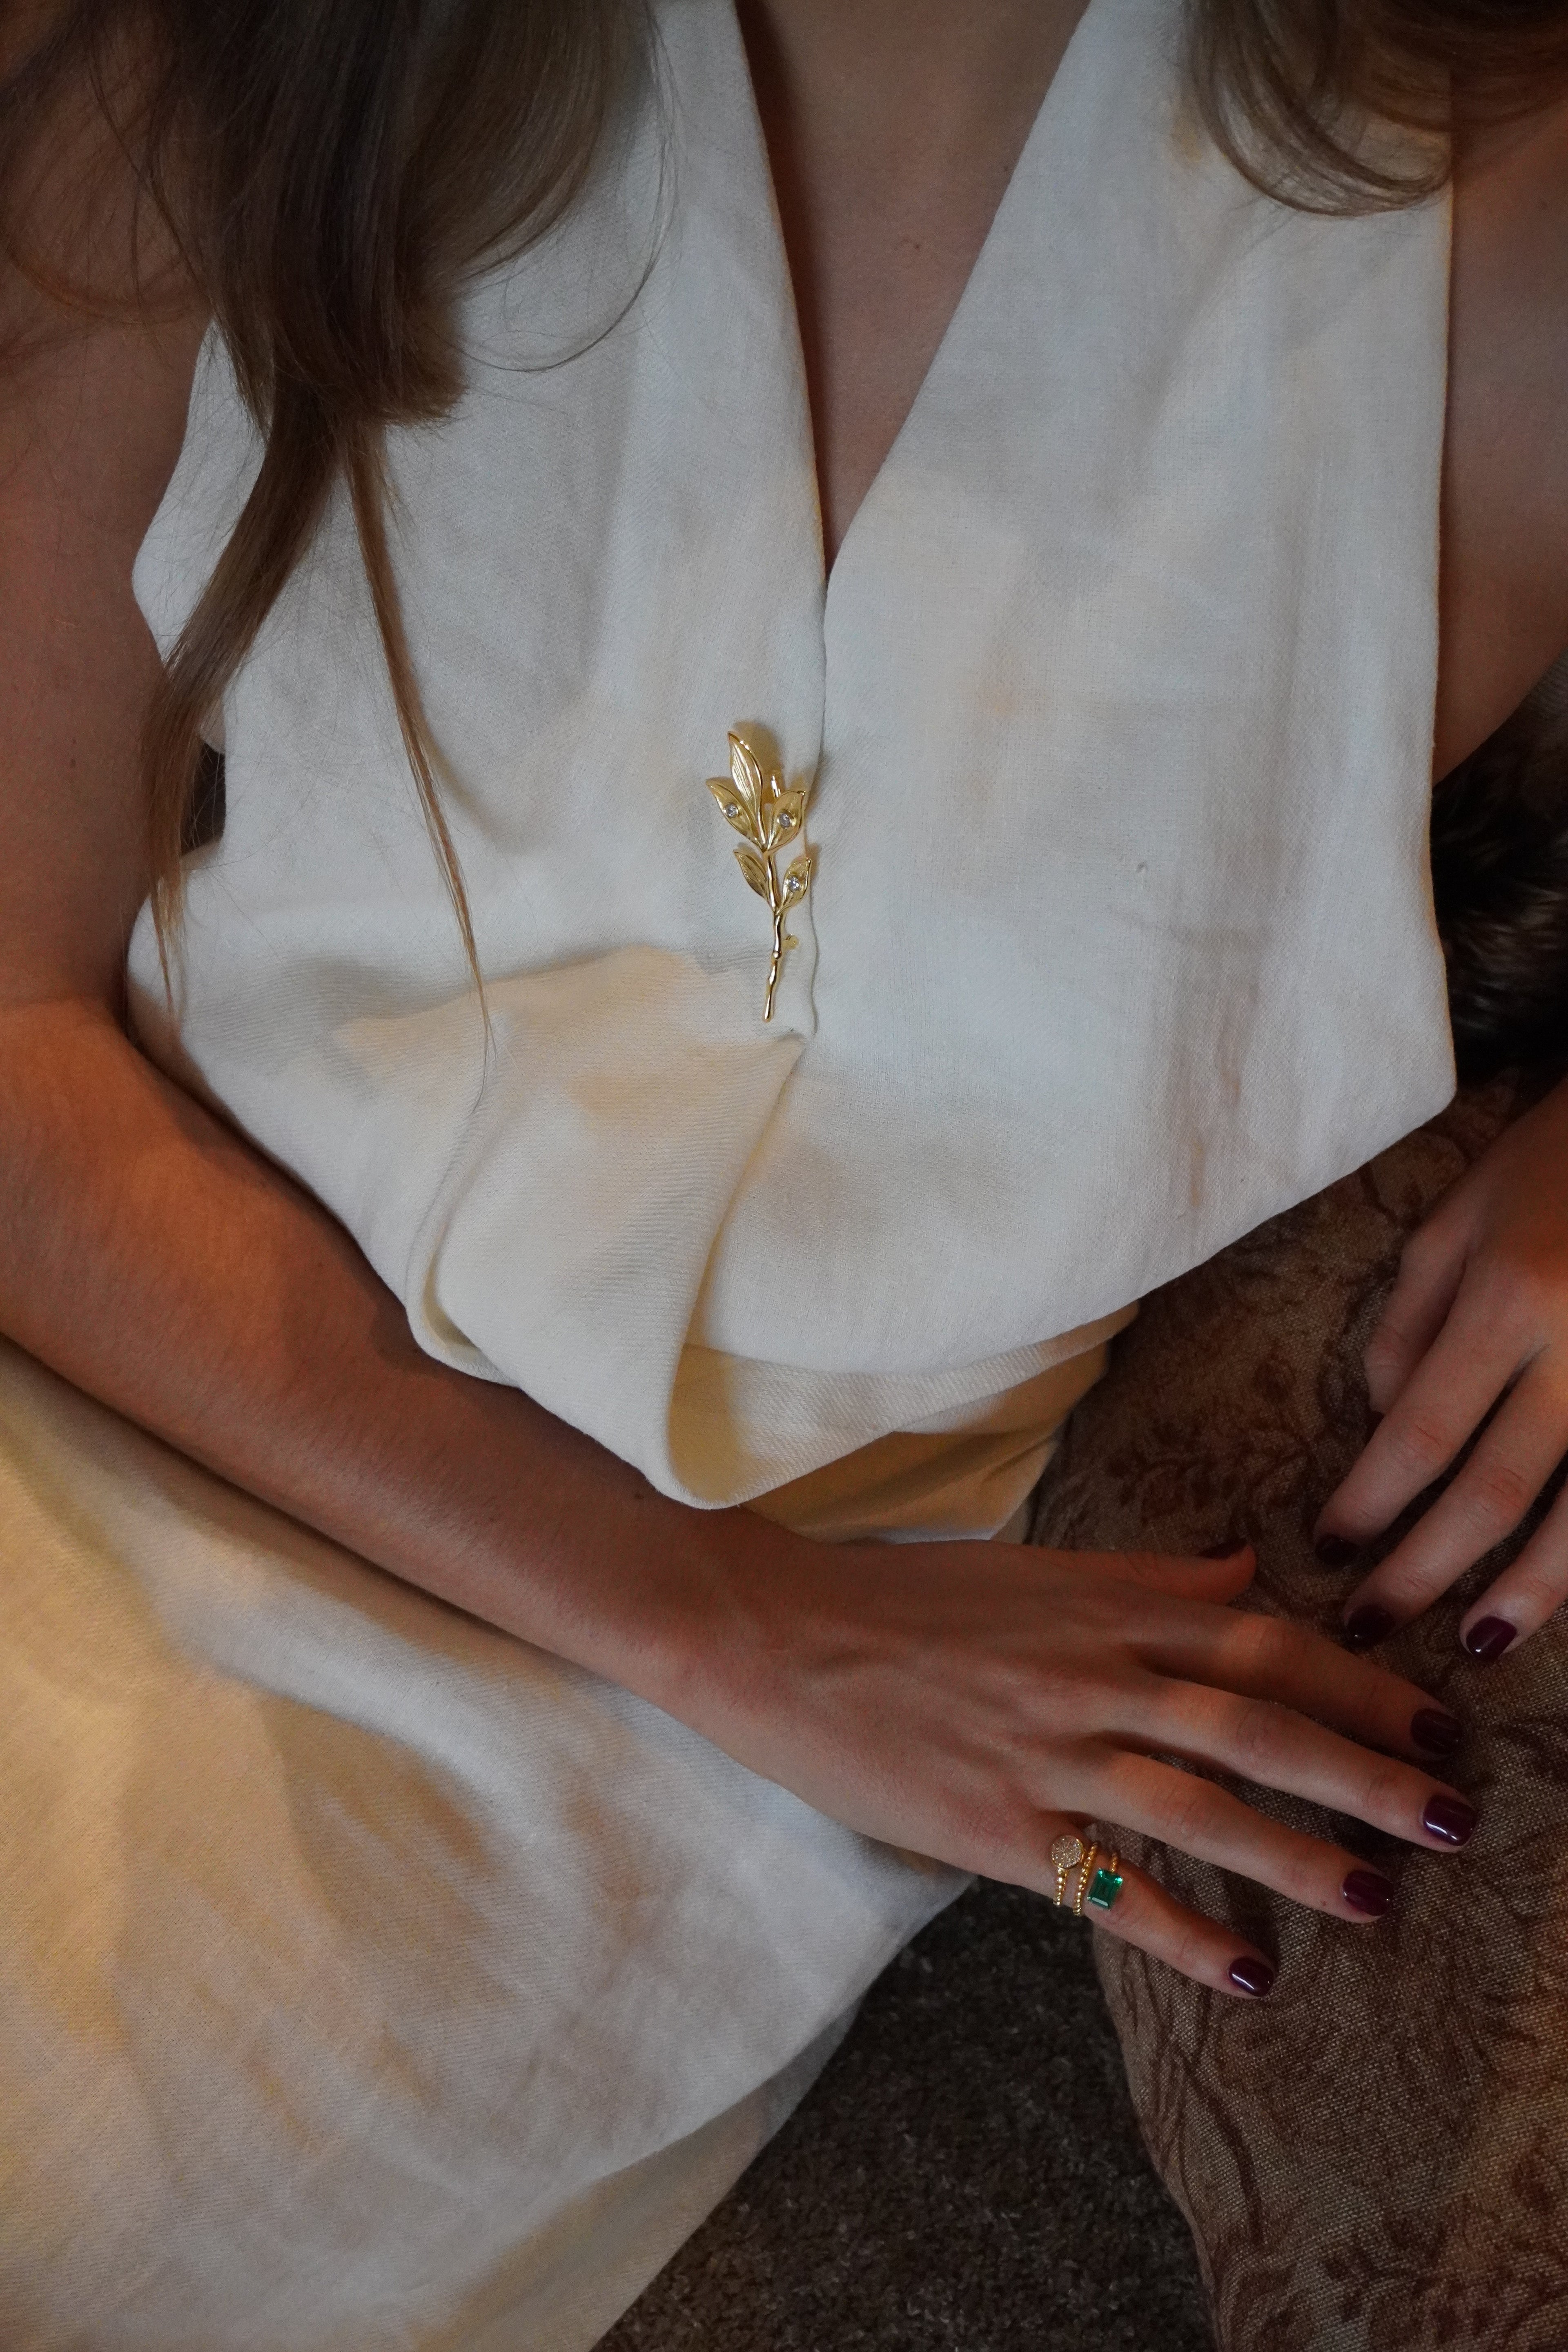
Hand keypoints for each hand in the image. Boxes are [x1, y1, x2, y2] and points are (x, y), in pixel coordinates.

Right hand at [661, 1528, 1474, 1997]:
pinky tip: (1248, 1972)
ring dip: (1300, 1856)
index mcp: (1103, 1606)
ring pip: (1200, 1803)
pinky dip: (1183, 1929)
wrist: (772, 1629)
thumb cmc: (900, 1597)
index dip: (1358, 1680)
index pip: (1261, 1641)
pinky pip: (1108, 1884)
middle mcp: (1090, 1672)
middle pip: (1257, 1721)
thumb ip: (1148, 1578)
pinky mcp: (993, 1824)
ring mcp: (1043, 1750)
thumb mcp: (1033, 1568)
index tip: (1434, 1715)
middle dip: (1366, 1770)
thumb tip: (1245, 1568)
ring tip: (1382, 1901)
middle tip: (1453, 1815)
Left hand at [1314, 1074, 1567, 1662]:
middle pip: (1497, 1490)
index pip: (1421, 1432)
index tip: (1328, 1550)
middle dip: (1429, 1570)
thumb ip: (1411, 1325)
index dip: (1371, 1503)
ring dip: (1534, 1592)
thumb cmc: (1553, 1165)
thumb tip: (1384, 1424)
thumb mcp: (1458, 1221)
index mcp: (1511, 1298)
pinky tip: (1565, 1591)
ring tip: (1480, 1644)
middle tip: (1370, 1628)